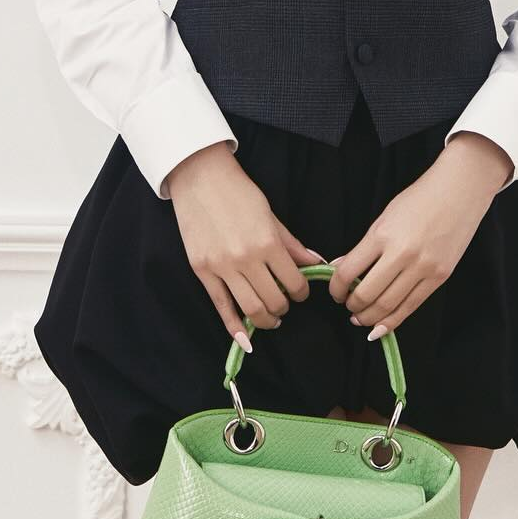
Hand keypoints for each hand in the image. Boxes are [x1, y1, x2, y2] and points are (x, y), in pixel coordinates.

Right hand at [164, 142, 324, 350]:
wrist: (200, 178)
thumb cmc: (238, 193)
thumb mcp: (271, 216)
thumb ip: (292, 244)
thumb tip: (317, 263)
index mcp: (267, 243)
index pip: (293, 281)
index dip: (302, 291)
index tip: (301, 291)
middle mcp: (245, 259)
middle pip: (273, 300)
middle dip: (284, 307)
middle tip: (286, 305)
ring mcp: (221, 267)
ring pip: (249, 309)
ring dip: (265, 319)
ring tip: (271, 317)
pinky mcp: (202, 271)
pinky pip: (220, 306)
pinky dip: (233, 328)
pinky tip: (245, 341)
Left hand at [325, 136, 508, 340]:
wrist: (460, 190)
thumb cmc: (420, 199)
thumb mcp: (384, 218)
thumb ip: (363, 246)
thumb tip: (340, 268)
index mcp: (382, 235)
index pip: (349, 272)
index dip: (335, 288)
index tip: (335, 292)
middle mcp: (402, 254)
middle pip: (368, 294)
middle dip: (353, 306)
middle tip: (348, 307)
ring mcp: (424, 267)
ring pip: (389, 305)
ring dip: (370, 318)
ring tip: (361, 319)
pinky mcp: (440, 276)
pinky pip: (412, 305)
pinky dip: (394, 321)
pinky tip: (381, 327)